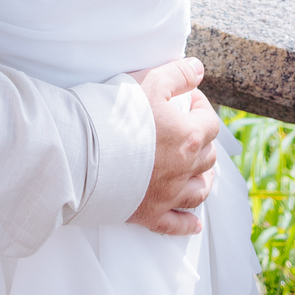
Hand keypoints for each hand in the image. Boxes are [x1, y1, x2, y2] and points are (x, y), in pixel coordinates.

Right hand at [126, 57, 219, 235]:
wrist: (84, 153)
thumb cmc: (115, 114)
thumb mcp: (149, 82)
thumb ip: (177, 75)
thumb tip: (198, 70)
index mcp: (188, 137)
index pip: (209, 123)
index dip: (202, 108)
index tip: (188, 100)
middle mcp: (184, 169)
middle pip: (207, 157)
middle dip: (202, 142)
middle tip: (188, 131)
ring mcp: (168, 195)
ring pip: (199, 191)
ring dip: (202, 180)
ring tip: (199, 173)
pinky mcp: (149, 214)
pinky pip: (176, 224)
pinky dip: (188, 224)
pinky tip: (193, 223)